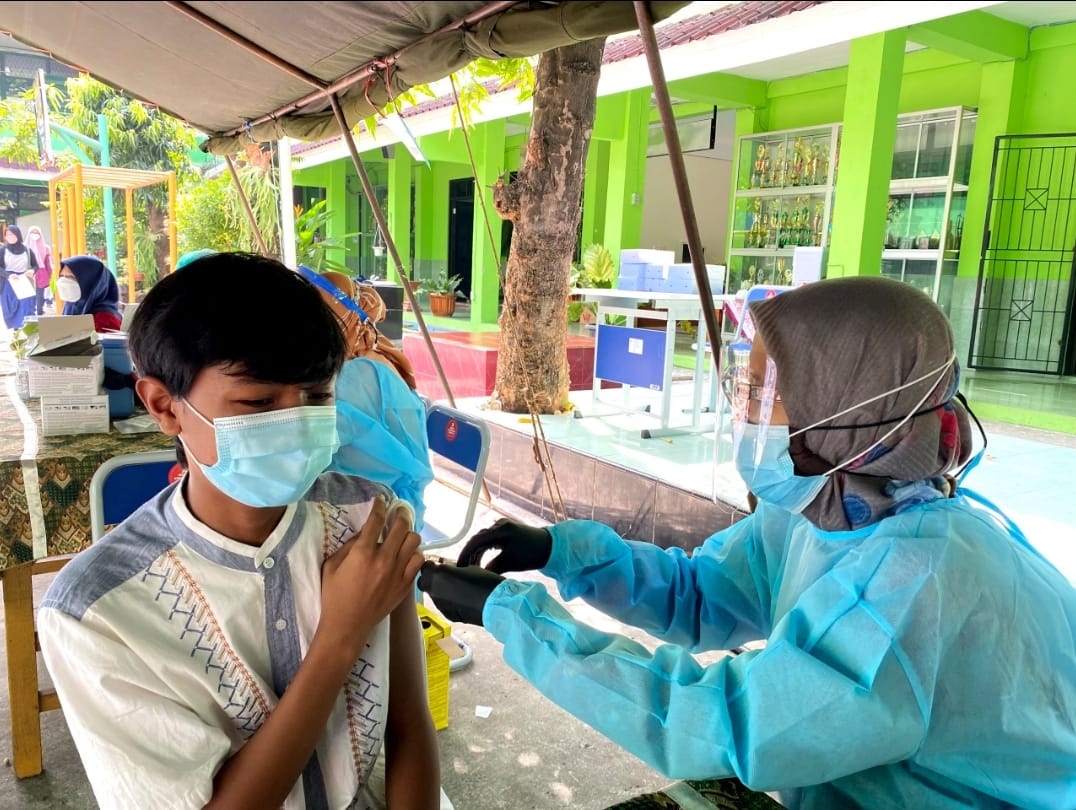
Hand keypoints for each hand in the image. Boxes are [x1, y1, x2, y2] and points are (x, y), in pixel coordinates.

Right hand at [318, 497, 423, 659]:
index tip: (381, 501)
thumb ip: (349, 546)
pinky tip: (406, 555)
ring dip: (408, 535)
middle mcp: (384, 560)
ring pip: (414, 541)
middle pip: (401, 527)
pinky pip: (418, 561)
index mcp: (363, 553)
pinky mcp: (405, 585)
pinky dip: (413, 554)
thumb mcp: (332, 566)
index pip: (376, 521)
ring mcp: (398, 572)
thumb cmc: (334, 596)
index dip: (379, 506)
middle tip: (397, 513)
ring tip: (402, 535)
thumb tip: (364, 534)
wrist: (347, 626)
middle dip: (399, 515)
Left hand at [416, 561, 504, 625]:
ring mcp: (439, 605)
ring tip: (458, 588)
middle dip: (434, 578)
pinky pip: (443, 605)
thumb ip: (453, 568)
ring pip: (434, 594)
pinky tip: (462, 599)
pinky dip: (448, 601)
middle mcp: (434, 591)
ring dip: (441, 590)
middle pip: (425, 582)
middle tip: (447, 576)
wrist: (494, 605)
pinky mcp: (447, 615)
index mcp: (437, 575)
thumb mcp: (468, 567)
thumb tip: (450, 570)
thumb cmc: (484, 583)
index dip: (433, 565)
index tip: (440, 564)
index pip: (425, 567)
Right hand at [456, 518, 552, 572]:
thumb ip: (492, 567)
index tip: (459, 566)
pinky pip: (489, 540)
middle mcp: (499, 525)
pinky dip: (483, 550)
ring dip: (476, 553)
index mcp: (501, 530)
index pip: (476, 541)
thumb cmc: (533, 554)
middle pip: (477, 539)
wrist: (550, 546)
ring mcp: (502, 527)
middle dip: (469, 554)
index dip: (465, 554)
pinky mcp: (505, 531)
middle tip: (462, 569)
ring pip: (482, 540)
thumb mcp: (511, 563)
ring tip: (470, 568)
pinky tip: (480, 561)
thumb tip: (478, 574)